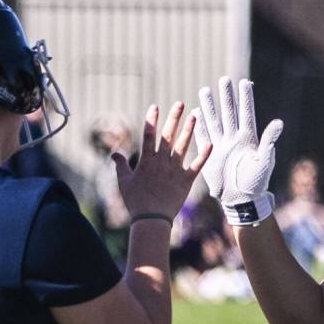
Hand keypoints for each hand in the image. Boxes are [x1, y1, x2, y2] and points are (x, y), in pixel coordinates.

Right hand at [114, 102, 210, 221]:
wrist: (151, 220)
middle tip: (180, 103)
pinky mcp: (186, 181)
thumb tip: (114, 153)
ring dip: (188, 130)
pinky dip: (204, 155)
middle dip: (173, 118)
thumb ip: (120, 165)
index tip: (155, 106)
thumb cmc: (135, 202)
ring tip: (194, 116)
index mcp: (146, 162)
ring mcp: (174, 171)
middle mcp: (161, 163)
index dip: (151, 120)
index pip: (148, 136)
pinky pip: (196, 166)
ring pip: (182, 147)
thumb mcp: (124, 182)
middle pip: (167, 136)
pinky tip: (209, 143)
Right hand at [192, 77, 283, 225]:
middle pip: (229, 113)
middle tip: (224, 80)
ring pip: (214, 121)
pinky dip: (199, 125)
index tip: (244, 82)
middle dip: (227, 96)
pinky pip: (203, 137)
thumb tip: (278, 122)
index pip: (246, 113)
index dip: (245, 98)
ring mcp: (221, 146)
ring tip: (205, 90)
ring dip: (209, 106)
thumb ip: (269, 141)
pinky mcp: (210, 155)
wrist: (240, 199)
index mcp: (248, 139)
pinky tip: (195, 113)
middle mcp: (234, 139)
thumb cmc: (256, 182)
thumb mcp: (264, 161)